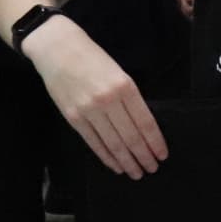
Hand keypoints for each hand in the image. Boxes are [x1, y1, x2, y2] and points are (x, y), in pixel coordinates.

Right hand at [23, 17, 167, 177]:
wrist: (58, 49)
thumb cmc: (93, 58)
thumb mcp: (119, 72)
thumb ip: (130, 97)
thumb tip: (142, 125)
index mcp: (125, 87)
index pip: (145, 122)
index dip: (155, 142)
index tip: (162, 155)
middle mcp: (108, 101)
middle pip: (130, 137)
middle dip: (143, 156)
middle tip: (152, 169)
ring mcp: (89, 111)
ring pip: (113, 144)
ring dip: (126, 161)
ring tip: (136, 173)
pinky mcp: (73, 117)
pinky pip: (93, 143)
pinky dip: (106, 157)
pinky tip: (115, 166)